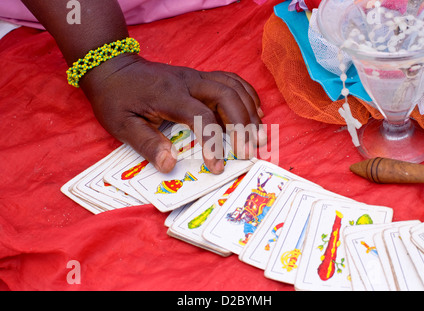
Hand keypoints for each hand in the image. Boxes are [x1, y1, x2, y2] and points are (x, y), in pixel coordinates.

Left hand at [80, 53, 265, 173]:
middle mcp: (189, 82)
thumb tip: (171, 166)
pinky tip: (256, 111)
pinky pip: (232, 80)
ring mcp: (197, 76)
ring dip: (250, 112)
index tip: (218, 167)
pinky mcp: (201, 76)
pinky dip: (247, 95)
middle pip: (227, 96)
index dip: (214, 142)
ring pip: (234, 88)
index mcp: (170, 95)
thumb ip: (147, 144)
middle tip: (249, 152)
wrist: (115, 69)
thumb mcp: (122, 124)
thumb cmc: (117, 99)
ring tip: (259, 137)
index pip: (201, 117)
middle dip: (243, 125)